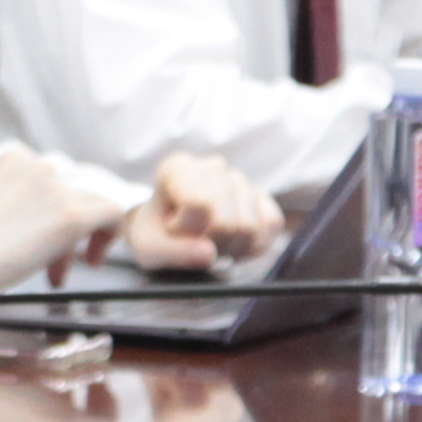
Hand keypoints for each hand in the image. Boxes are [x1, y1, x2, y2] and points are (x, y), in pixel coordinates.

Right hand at [0, 148, 107, 291]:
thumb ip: (25, 201)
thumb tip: (50, 221)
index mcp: (16, 161)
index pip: (53, 181)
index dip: (52, 210)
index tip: (43, 236)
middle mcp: (40, 168)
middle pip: (72, 196)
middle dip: (65, 230)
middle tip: (53, 261)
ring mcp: (57, 190)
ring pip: (90, 207)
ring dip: (78, 239)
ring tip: (61, 269)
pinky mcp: (71, 215)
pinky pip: (112, 215)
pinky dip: (110, 234)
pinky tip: (94, 257)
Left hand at [122, 152, 279, 271]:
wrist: (169, 233)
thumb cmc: (156, 235)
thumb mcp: (149, 248)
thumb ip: (173, 252)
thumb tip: (208, 254)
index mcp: (176, 169)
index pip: (198, 203)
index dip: (187, 229)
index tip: (172, 229)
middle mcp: (211, 168)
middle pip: (227, 221)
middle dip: (211, 243)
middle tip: (194, 242)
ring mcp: (239, 180)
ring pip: (250, 227)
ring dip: (230, 246)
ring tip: (210, 241)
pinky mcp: (262, 196)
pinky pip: (272, 224)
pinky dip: (254, 244)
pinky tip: (232, 242)